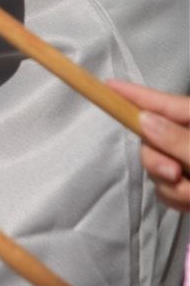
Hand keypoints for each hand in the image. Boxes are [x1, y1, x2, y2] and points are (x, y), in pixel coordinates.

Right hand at [108, 79, 189, 211]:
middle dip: (157, 160)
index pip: (161, 103)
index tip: (105, 86)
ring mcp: (188, 164)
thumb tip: (143, 120)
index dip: (132, 94)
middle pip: (152, 141)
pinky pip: (167, 191)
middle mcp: (189, 139)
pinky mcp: (189, 187)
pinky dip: (179, 199)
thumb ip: (179, 140)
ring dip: (174, 187)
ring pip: (157, 170)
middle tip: (175, 174)